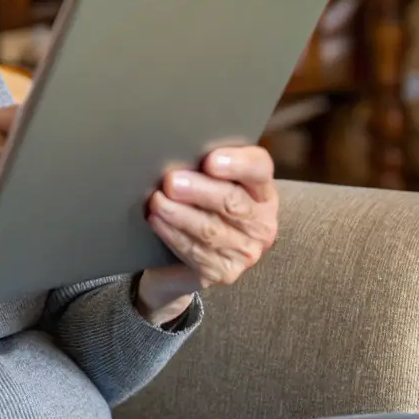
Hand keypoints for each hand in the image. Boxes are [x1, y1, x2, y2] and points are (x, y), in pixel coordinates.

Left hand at [136, 146, 278, 324]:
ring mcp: (246, 252)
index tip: (211, 160)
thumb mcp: (208, 180)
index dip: (238, 164)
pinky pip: (196, 253)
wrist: (190, 253)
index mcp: (262, 189)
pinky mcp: (224, 273)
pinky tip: (157, 221)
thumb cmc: (199, 203)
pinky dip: (173, 235)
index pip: (260, 169)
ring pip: (211, 230)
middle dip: (200, 191)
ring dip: (180, 215)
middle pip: (233, 202)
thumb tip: (179, 146)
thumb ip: (204, 164)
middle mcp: (262, 222)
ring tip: (156, 201)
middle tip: (171, 182)